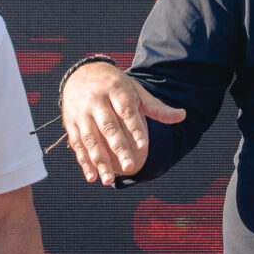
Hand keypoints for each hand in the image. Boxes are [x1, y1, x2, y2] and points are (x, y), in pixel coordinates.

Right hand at [60, 62, 185, 185]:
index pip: (126, 111)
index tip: (143, 147)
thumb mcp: (135, 91)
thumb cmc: (116, 86)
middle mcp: (96, 100)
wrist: (82, 72)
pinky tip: (92, 177)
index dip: (135, 129)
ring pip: (90, 139)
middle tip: (129, 168)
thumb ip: (156, 107)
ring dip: (99, 161)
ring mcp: (81, 112)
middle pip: (108, 126)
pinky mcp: (70, 123)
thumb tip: (182, 116)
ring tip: (109, 181)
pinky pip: (77, 144)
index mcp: (115, 90)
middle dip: (118, 148)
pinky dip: (83, 162)